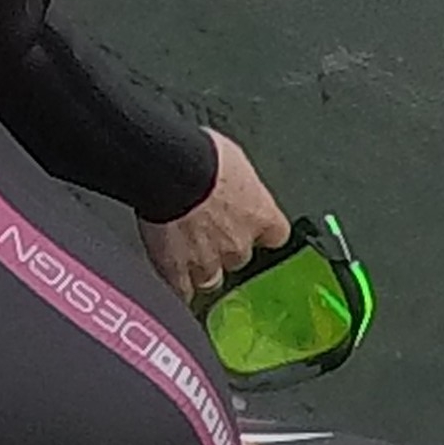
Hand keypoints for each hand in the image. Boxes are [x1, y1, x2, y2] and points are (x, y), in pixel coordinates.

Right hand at [142, 133, 289, 302]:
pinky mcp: (178, 271)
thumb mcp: (232, 157)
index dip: (260, 230)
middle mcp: (240, 243)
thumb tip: (230, 178)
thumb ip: (237, 182)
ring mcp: (209, 261)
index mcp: (261, 215)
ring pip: (211, 278)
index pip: (275, 234)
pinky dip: (178, 284)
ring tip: (188, 254)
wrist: (169, 170)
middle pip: (239, 256)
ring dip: (202, 268)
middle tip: (207, 229)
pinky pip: (182, 289)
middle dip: (225, 246)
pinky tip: (172, 276)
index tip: (252, 226)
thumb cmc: (200, 155)